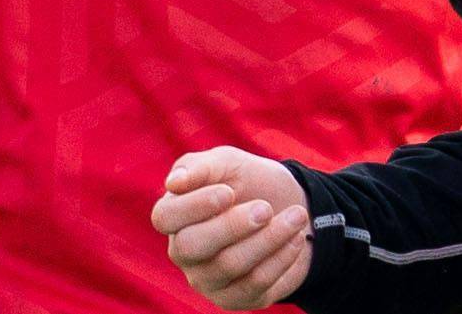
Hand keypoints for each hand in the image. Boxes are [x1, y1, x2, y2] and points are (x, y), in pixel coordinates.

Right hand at [153, 147, 313, 306]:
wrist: (287, 206)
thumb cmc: (247, 181)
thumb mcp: (226, 163)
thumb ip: (199, 167)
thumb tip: (174, 184)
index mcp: (174, 216)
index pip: (165, 217)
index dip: (194, 206)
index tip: (228, 192)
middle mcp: (183, 252)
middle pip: (191, 246)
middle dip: (232, 226)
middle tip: (266, 208)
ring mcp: (207, 279)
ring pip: (229, 265)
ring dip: (268, 239)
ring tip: (297, 217)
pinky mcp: (235, 298)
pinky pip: (256, 283)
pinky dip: (281, 258)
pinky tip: (296, 238)